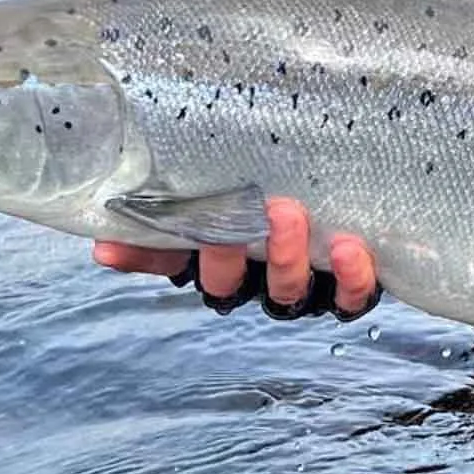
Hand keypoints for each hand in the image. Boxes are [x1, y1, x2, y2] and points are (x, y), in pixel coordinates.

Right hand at [93, 196, 379, 317]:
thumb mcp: (232, 179)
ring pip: (287, 291)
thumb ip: (179, 200)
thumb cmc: (286, 178)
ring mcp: (304, 285)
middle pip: (228, 284)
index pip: (171, 262)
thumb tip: (102, 235)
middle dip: (224, 254)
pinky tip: (348, 247)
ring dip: (284, 258)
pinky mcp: (351, 286)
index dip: (144, 259)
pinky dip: (350, 277)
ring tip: (290, 212)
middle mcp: (256, 277)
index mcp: (221, 254)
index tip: (114, 245)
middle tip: (225, 212)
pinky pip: (351, 295)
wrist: (371, 182)